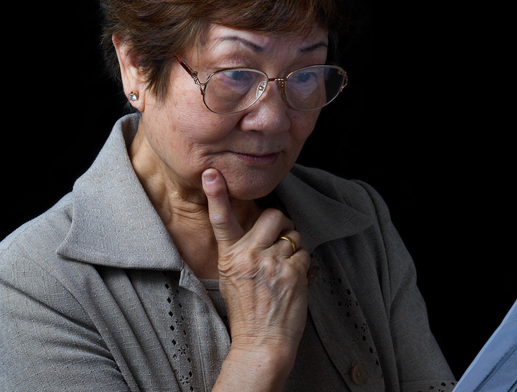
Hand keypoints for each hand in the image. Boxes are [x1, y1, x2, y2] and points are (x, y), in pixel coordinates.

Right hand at [202, 168, 310, 365]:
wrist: (262, 343)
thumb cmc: (247, 312)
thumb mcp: (231, 278)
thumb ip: (242, 253)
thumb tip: (262, 232)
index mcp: (230, 255)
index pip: (221, 220)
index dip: (216, 194)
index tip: (211, 173)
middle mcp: (249, 255)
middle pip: (273, 216)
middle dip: (281, 224)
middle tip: (280, 242)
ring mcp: (272, 263)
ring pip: (294, 236)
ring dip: (294, 249)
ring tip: (285, 271)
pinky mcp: (293, 273)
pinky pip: (305, 254)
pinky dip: (304, 267)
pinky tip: (295, 282)